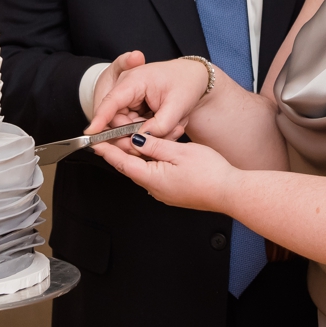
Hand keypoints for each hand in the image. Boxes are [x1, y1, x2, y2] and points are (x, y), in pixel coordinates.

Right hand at [87, 54, 212, 140]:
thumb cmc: (186, 83)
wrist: (193, 75)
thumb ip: (160, 126)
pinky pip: (134, 126)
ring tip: (174, 127)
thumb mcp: (178, 106)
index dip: (100, 119)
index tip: (90, 134)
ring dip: (146, 133)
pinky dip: (149, 131)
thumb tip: (142, 140)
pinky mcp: (134, 106)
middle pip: (117, 120)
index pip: (111, 102)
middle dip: (134, 135)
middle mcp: (126, 88)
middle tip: (160, 140)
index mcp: (134, 81)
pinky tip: (169, 126)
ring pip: (127, 126)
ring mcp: (129, 97)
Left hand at [94, 130, 240, 213]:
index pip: (121, 162)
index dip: (107, 150)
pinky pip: (154, 174)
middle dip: (119, 150)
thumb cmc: (210, 174)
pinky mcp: (174, 192)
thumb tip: (134, 140)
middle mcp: (155, 189)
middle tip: (110, 133)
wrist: (231, 193)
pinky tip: (151, 151)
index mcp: (152, 179)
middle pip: (130, 167)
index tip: (94, 141)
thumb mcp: (178, 152)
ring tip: (128, 138)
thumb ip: (153, 145)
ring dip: (134, 155)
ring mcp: (164, 192)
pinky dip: (148, 161)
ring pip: (142, 170)